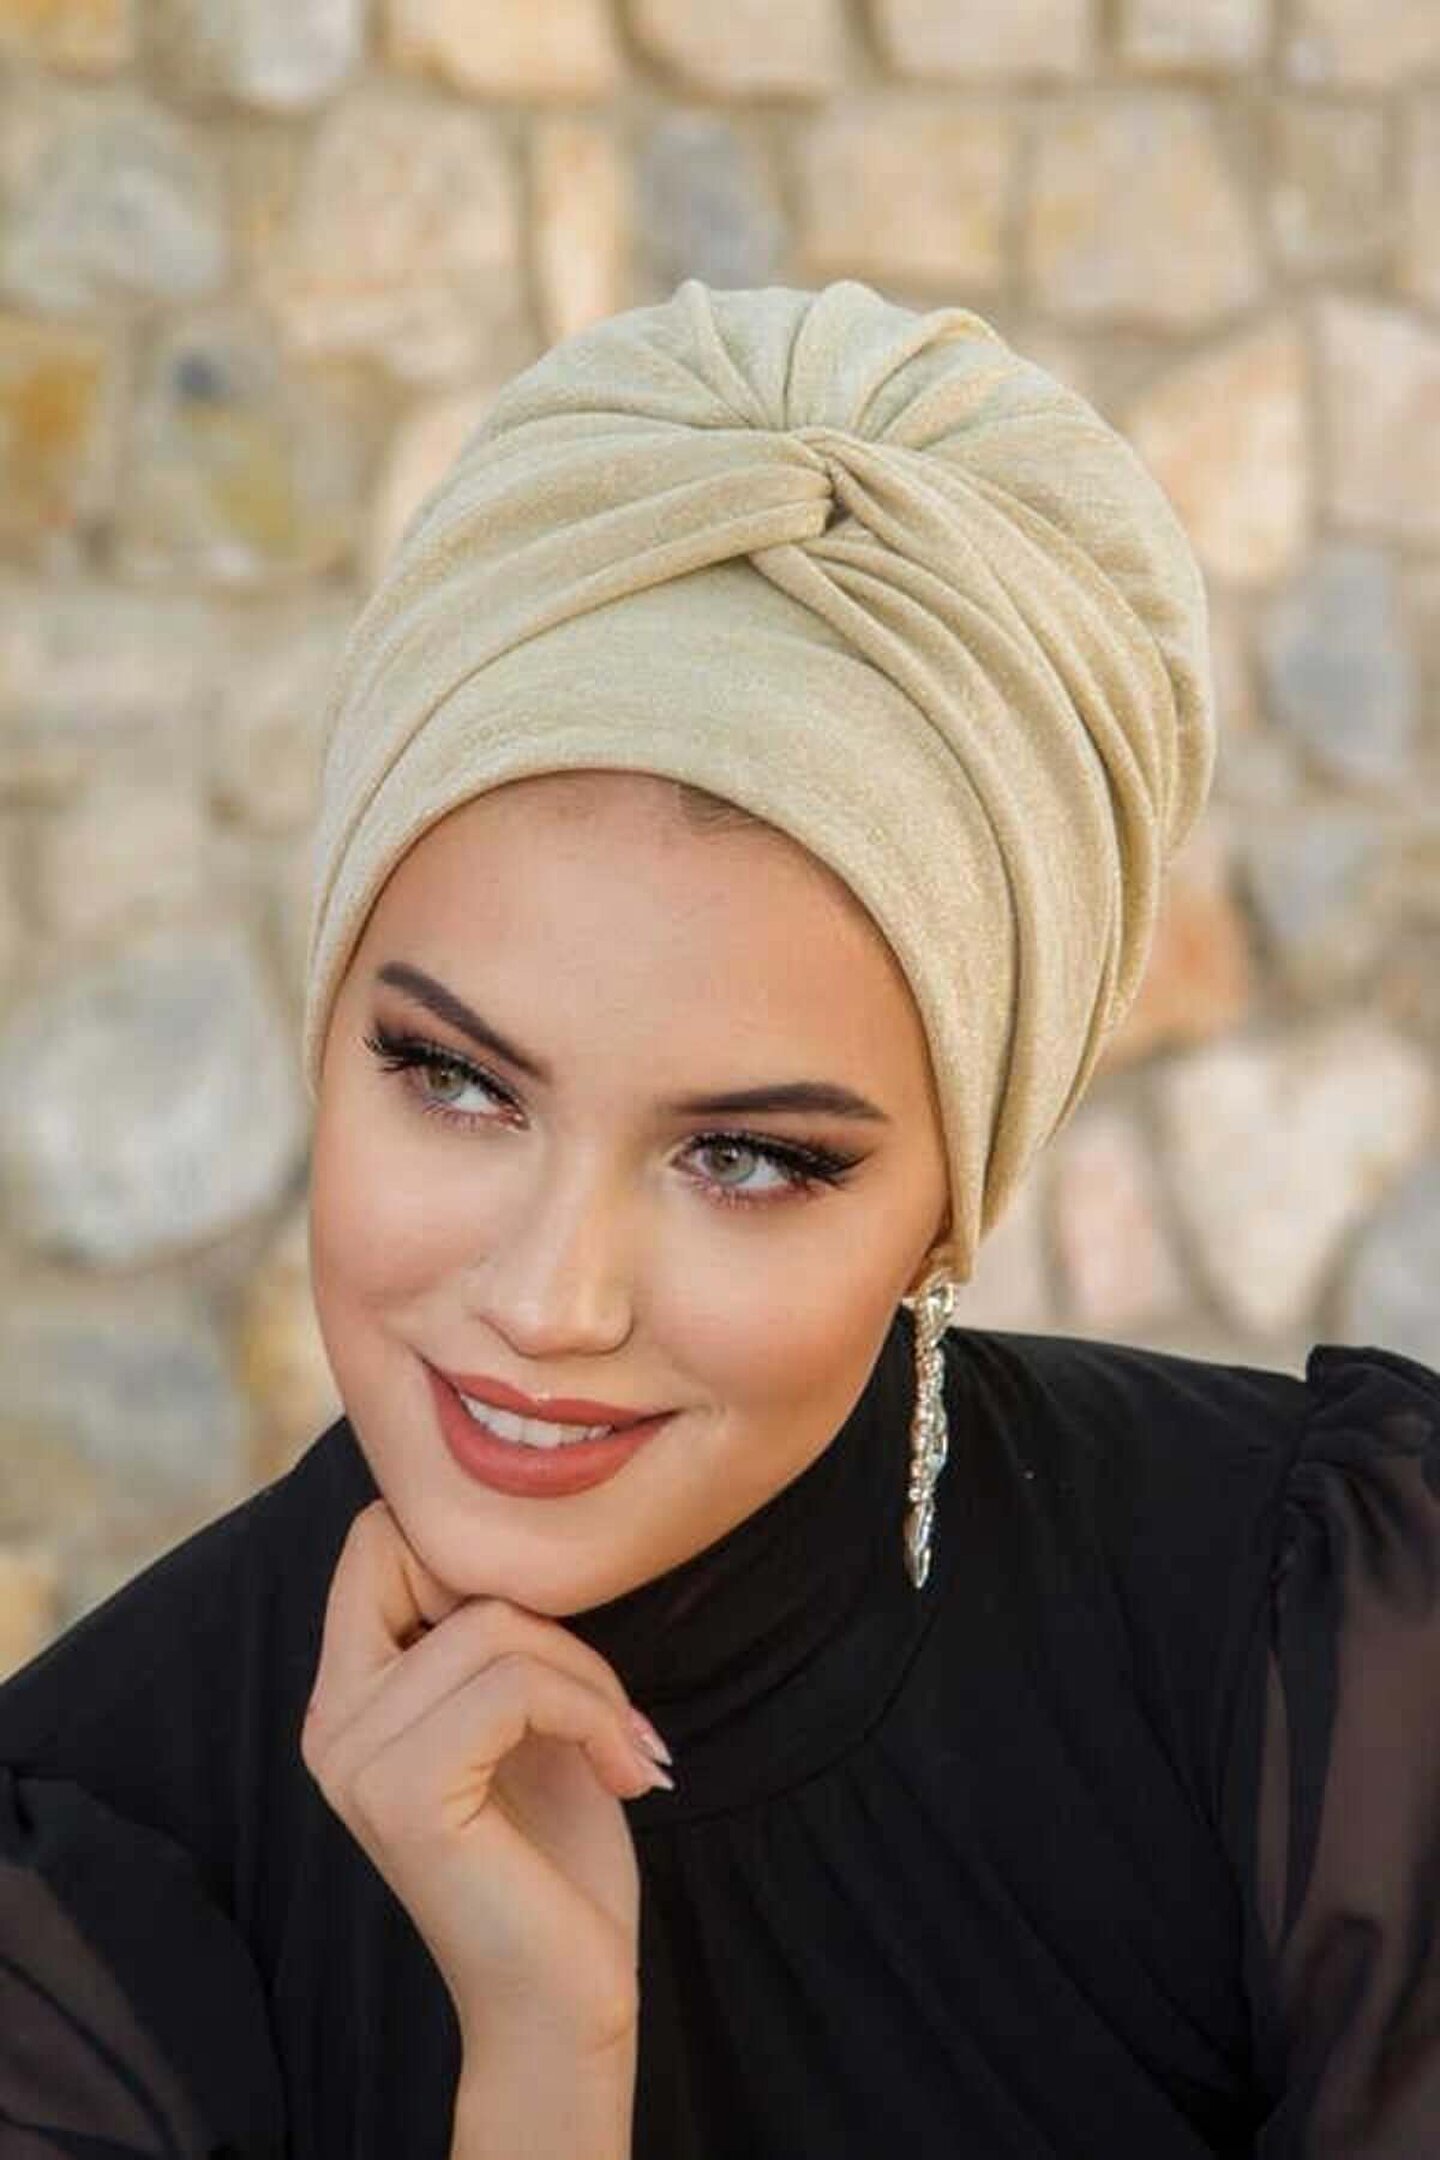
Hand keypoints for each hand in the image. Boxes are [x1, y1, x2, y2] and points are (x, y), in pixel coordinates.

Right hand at [300, 1497, 669, 2052]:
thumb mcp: (522, 1709)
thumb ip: (490, 1627)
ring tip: (621, 1749)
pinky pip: (516, 1686)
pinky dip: (595, 1716)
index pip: (379, 1537)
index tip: (548, 1654)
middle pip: (434, 1559)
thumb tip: (509, 1524)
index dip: (478, 1563)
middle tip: (599, 1705)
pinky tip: (626, 1775)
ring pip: (496, 1626)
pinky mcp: (404, 1792)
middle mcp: (329, 1719)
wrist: (564, 1998)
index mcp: (347, 1694)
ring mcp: (356, 1757)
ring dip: (591, 1682)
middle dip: (544, 1615)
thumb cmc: (556, 1851)